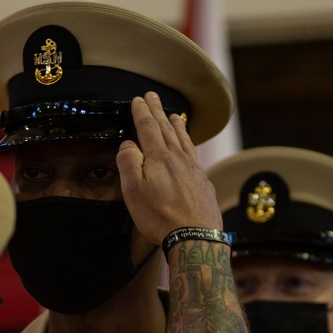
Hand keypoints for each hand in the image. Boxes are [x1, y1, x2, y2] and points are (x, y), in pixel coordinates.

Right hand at [116, 92, 221, 245]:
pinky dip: (190, 143)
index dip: (141, 112)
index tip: (137, 100)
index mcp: (158, 157)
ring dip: (177, 125)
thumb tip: (128, 144)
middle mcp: (178, 158)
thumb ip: (129, 162)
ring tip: (174, 115)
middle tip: (152, 96)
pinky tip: (189, 146)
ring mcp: (193, 169)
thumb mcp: (133, 191)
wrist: (194, 236)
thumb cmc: (160, 217)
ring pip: (184, 139)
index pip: (147, 127)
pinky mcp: (203, 182)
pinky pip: (194, 154)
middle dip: (157, 111)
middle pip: (166, 128)